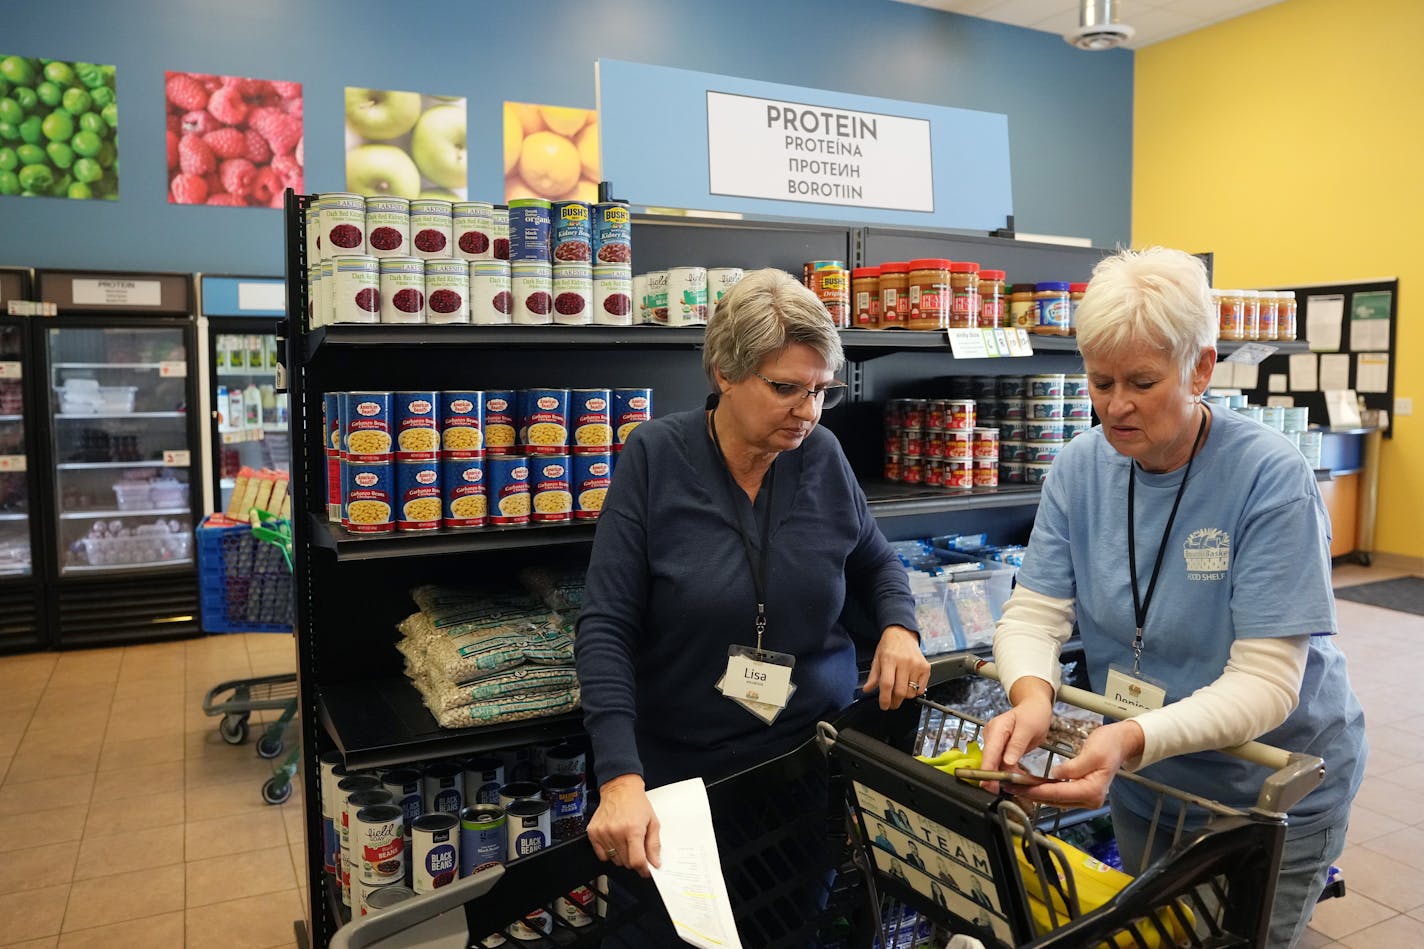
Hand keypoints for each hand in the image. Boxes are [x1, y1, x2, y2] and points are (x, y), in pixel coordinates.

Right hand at [586, 773, 660, 877]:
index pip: (637, 861)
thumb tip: (655, 863)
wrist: (620, 789)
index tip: (646, 870)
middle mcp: (616, 832)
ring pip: (615, 860)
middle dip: (634, 859)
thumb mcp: (653, 822)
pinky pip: (602, 855)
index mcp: (633, 829)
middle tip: (637, 848)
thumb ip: (654, 845)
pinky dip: (609, 853)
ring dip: (622, 856)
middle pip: (626, 863)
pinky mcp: (593, 833)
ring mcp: (603, 833)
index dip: (643, 869)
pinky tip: (615, 841)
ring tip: (625, 840)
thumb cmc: (637, 803)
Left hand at [863, 625, 930, 709]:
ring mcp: (916, 665)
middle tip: (891, 703)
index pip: (887, 684)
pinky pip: (921, 689)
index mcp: (889, 659)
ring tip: (899, 691)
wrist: (902, 634)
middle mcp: (904, 662)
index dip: (885, 699)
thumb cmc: (889, 646)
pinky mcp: (926, 667)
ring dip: (904, 697)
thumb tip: (867, 690)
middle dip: (895, 702)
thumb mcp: (877, 659)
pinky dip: (914, 692)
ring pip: (911, 692)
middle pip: (900, 691)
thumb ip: (873, 676)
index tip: (884, 706)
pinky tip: (909, 685)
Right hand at [979, 677, 1053, 794]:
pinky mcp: (999, 749)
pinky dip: (1008, 772)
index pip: (989, 751)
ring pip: (995, 764)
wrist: (1034, 708)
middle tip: (1002, 791)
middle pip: (990, 760)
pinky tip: (1017, 777)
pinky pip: (1001, 763)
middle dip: (995, 776)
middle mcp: (991, 736)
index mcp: (997, 729)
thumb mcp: (1028, 728)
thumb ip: (1017, 745)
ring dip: (1004, 776)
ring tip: (1017, 783)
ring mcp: (994, 743)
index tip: (989, 784)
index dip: (988, 769)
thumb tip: (1007, 762)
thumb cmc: (1033, 714)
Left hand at [1016, 720, 1143, 808]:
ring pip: (1056, 799)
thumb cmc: (1110, 745)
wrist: (1121, 743)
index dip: (1037, 790)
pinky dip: (1045, 790)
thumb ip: (1073, 767)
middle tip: (1011, 787)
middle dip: (1032, 794)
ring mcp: (1086, 798)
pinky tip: (1032, 786)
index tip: (1019, 787)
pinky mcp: (1082, 792)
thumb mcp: (1092, 753)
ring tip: (1016, 787)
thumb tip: (1056, 775)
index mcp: (1092, 791)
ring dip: (1036, 793)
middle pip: (1055, 799)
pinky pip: (1060, 794)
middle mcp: (1090, 799)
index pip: (1058, 793)